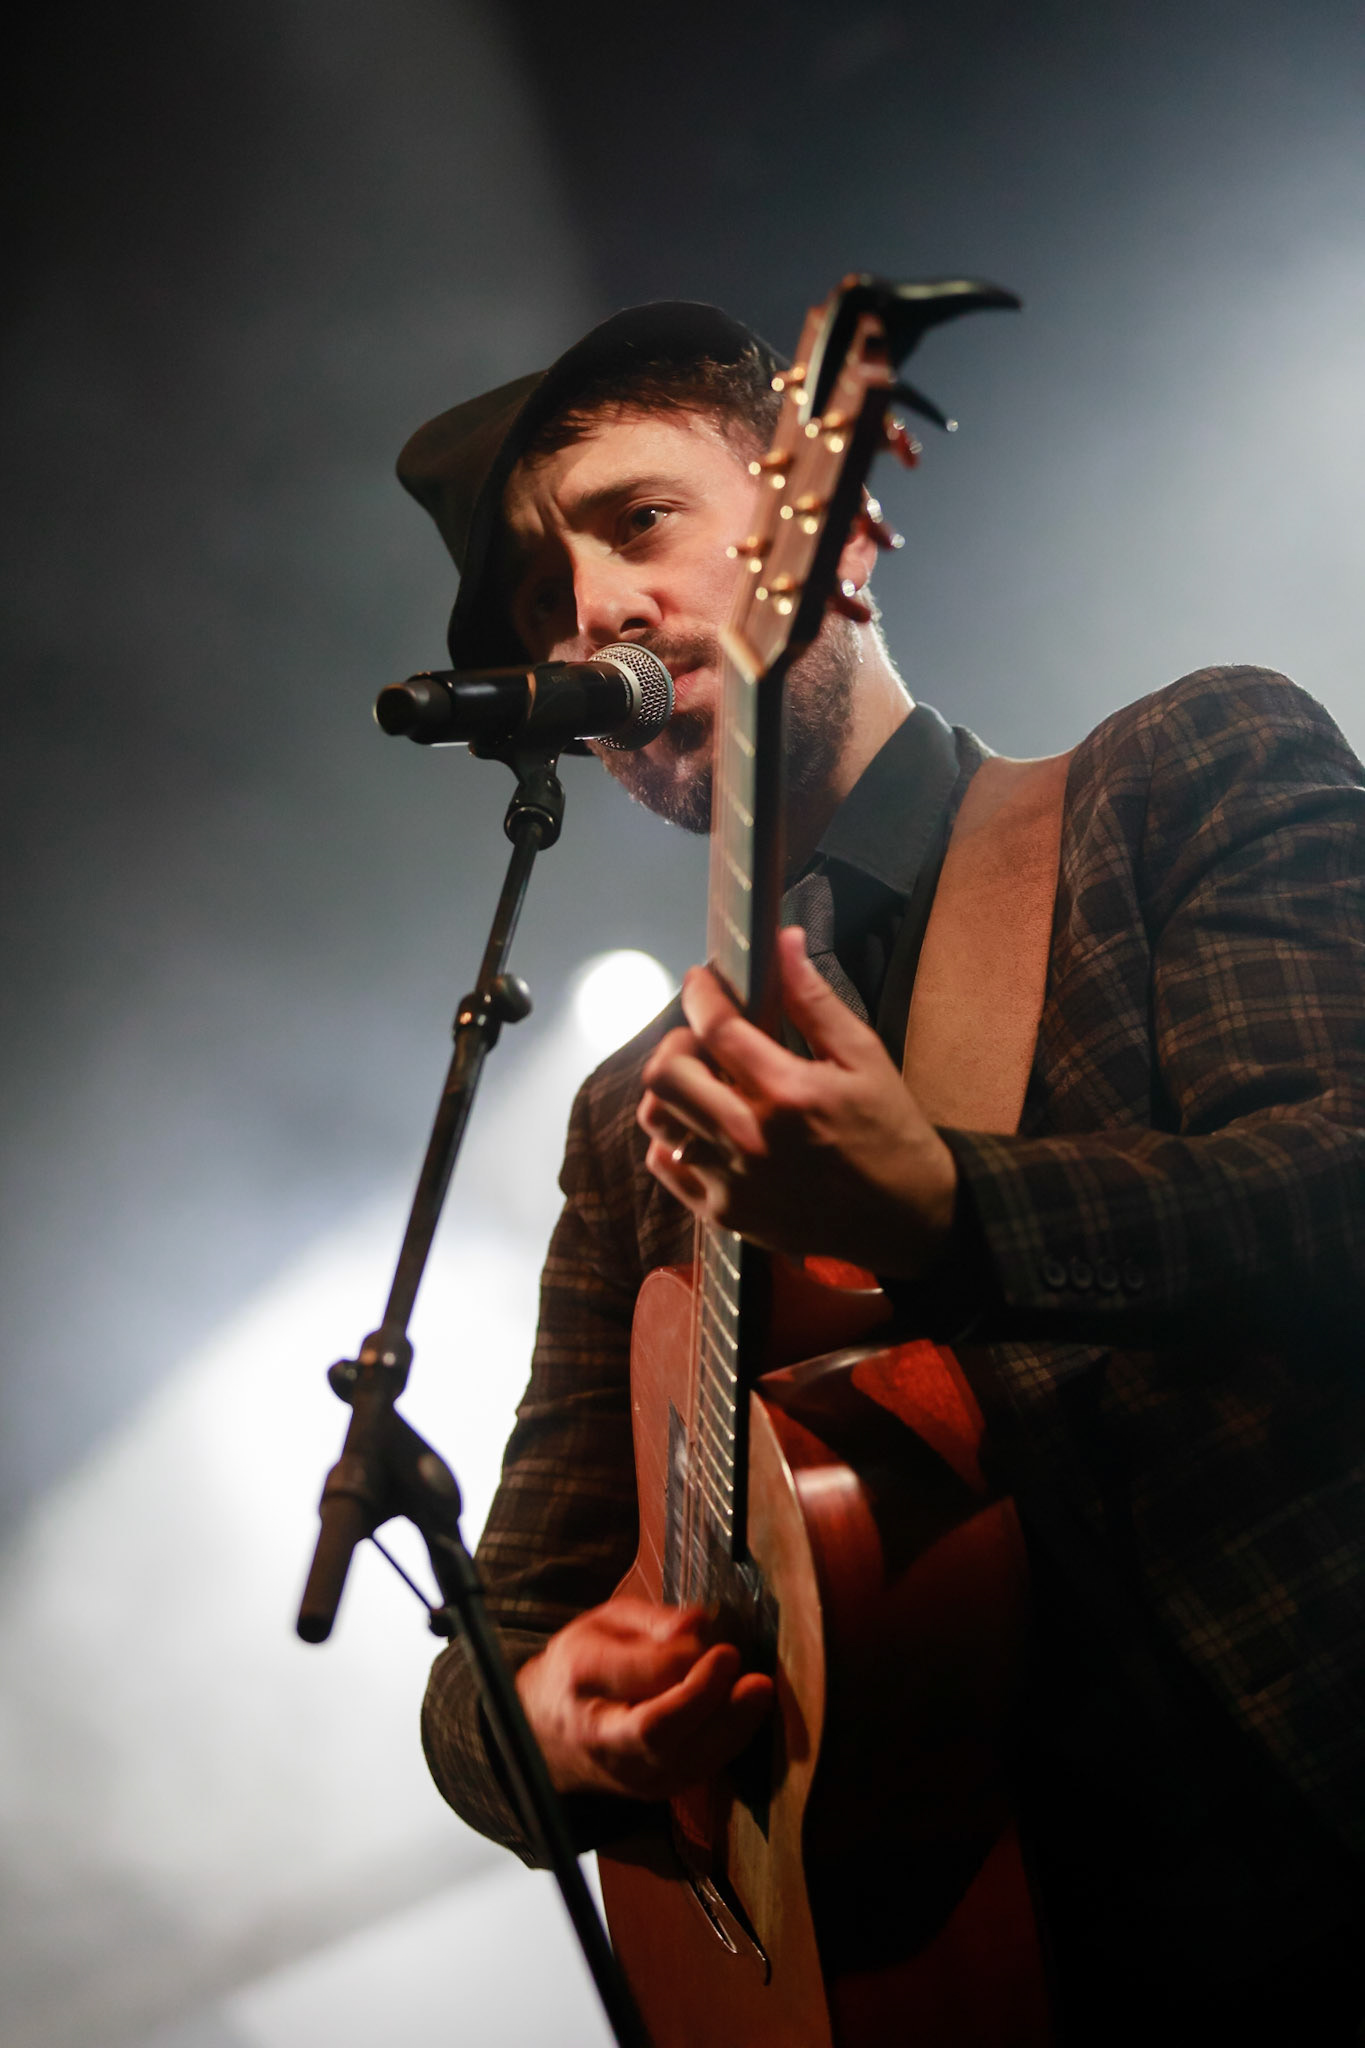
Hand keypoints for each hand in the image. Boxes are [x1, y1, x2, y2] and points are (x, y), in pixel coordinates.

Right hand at [515, 1597, 774, 1800]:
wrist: (547, 1733)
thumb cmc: (584, 1664)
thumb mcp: (606, 1624)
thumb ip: (652, 1621)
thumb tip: (701, 1623)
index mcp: (582, 1678)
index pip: (635, 1676)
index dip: (681, 1661)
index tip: (718, 1643)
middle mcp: (602, 1735)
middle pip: (656, 1730)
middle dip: (704, 1697)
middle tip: (741, 1665)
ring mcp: (629, 1771)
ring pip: (684, 1760)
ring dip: (730, 1725)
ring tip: (760, 1689)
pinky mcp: (653, 1791)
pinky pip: (698, 1771)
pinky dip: (729, 1741)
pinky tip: (749, 1710)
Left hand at [638, 925, 957, 1278]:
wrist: (904, 1218)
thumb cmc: (888, 1130)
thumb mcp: (864, 1056)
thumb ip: (815, 999)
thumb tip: (783, 939)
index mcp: (788, 1093)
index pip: (715, 1028)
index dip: (700, 992)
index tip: (703, 980)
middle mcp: (750, 1140)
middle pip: (665, 1074)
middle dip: (678, 1041)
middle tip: (704, 1038)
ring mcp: (731, 1181)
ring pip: (655, 1118)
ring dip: (670, 1088)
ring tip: (703, 1081)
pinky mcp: (722, 1213)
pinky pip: (664, 1163)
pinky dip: (672, 1135)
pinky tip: (703, 1124)